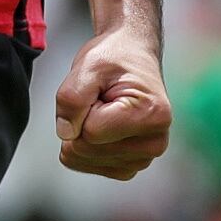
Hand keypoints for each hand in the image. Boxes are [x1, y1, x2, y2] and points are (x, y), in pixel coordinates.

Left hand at [53, 25, 171, 178]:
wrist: (133, 54)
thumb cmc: (115, 57)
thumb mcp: (88, 66)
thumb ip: (72, 98)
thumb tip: (66, 134)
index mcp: (151, 114)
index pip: (90, 132)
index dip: (82, 109)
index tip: (99, 90)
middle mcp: (154, 142)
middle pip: (87, 149)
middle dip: (80, 121)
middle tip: (100, 98)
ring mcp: (145, 157)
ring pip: (85, 160)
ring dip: (82, 133)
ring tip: (103, 109)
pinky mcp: (132, 165)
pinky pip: (90, 166)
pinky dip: (85, 146)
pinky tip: (101, 125)